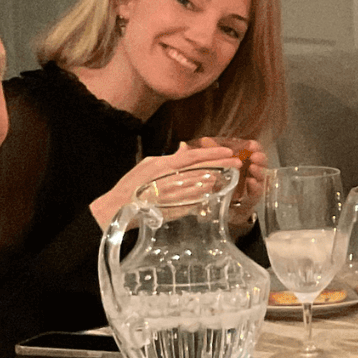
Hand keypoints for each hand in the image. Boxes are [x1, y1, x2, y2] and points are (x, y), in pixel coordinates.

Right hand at [88, 145, 241, 228]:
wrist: (119, 208)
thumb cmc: (132, 184)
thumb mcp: (148, 164)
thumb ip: (170, 156)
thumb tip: (185, 147)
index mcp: (165, 165)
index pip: (195, 156)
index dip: (214, 153)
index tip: (229, 152)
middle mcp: (172, 179)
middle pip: (204, 170)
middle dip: (223, 165)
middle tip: (237, 163)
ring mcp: (176, 195)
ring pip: (204, 185)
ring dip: (217, 179)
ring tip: (229, 175)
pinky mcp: (177, 210)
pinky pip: (197, 201)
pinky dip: (206, 195)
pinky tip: (213, 191)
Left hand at [194, 136, 269, 228]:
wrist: (224, 207)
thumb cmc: (222, 182)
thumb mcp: (216, 165)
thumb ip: (211, 152)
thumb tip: (200, 140)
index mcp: (245, 160)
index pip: (254, 150)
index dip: (254, 146)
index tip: (251, 144)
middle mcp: (252, 171)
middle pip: (261, 162)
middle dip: (260, 158)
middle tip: (255, 156)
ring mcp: (254, 185)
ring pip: (261, 176)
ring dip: (259, 170)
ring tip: (254, 167)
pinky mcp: (252, 198)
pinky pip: (257, 192)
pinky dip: (255, 186)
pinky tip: (251, 181)